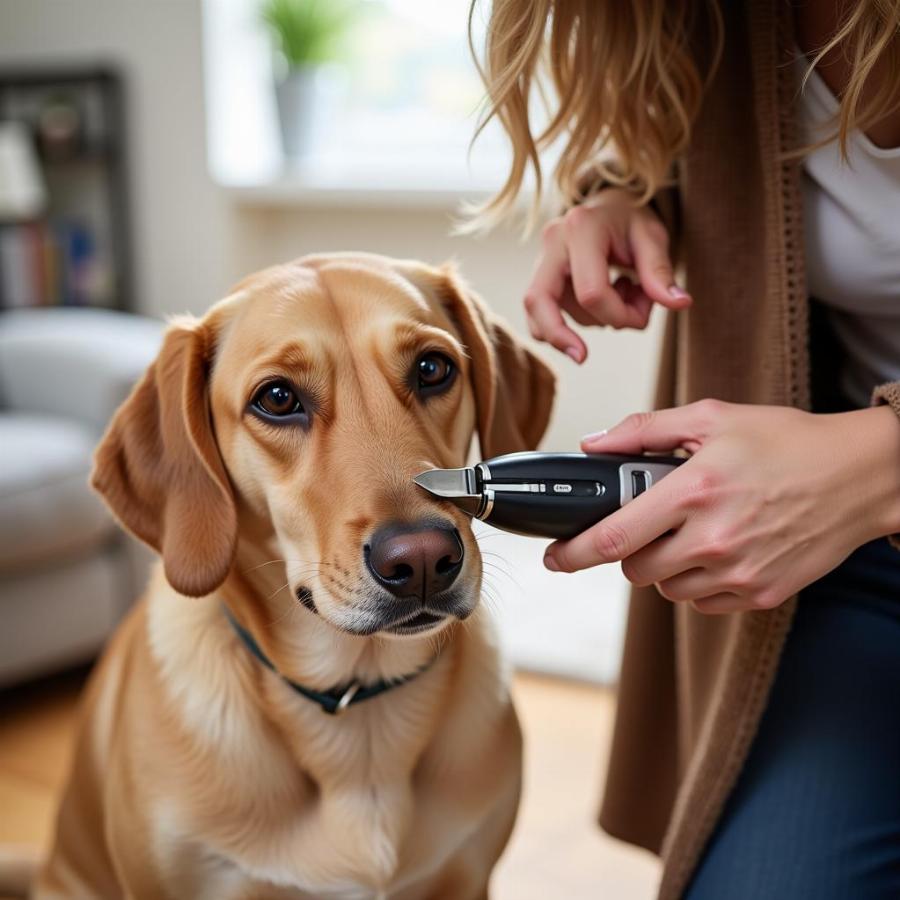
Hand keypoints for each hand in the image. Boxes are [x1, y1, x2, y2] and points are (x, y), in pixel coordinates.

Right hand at [524, 188, 690, 362]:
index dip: (618, 316)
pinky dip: (562, 326)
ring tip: (622, 295)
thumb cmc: (631, 222)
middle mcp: (552, 241)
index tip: (641, 316)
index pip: (592, 292)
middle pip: (539, 300)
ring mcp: (539, 259)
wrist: (608, 207)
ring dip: (592, 321)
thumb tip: (679, 304)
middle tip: (582, 357)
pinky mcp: (537, 277)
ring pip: (550, 313)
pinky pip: (537, 315)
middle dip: (560, 335)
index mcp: (582, 228)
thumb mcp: (653, 238)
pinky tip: (597, 314)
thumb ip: (660, 272)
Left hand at [543, 400, 899, 613]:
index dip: (572, 552)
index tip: (553, 557)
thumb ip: (643, 429)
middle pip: (635, 570)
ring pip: (667, 589)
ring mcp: (739, 572)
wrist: (861, 476)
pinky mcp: (760, 595)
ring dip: (665, 567)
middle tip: (653, 523)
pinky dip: (699, 582)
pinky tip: (721, 550)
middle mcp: (714, 539)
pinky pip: (703, 602)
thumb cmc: (788, 442)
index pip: (613, 537)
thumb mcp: (713, 418)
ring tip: (694, 531)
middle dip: (630, 549)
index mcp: (694, 491)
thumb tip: (594, 444)